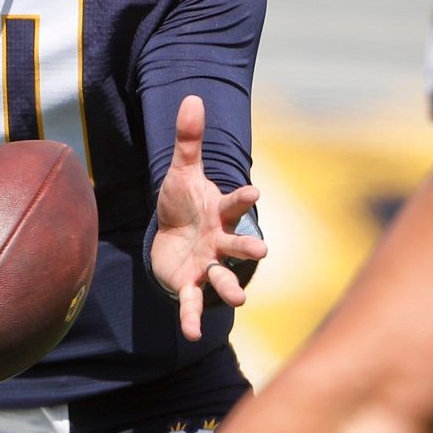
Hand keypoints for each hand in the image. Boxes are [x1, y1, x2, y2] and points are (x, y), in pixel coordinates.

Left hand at [149, 95, 267, 340]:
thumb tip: (192, 97)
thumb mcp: (181, 171)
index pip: (234, 203)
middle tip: (262, 252)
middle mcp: (219, 241)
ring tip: (240, 298)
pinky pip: (193, 302)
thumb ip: (188, 139)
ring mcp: (207, 264)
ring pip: (222, 277)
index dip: (243, 198)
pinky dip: (192, 317)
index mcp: (219, 212)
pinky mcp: (189, 283)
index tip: (256, 192)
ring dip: (230, 287)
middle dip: (247, 249)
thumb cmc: (182, 202)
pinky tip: (191, 334)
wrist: (170, 234)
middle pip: (236, 245)